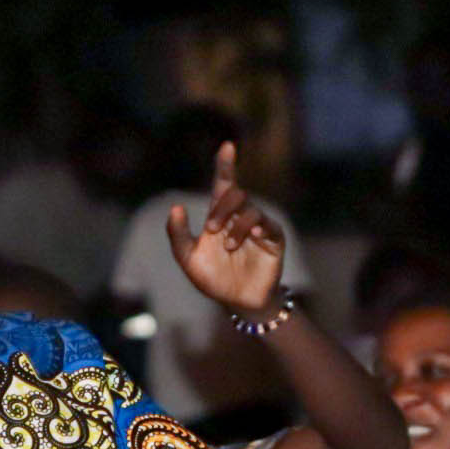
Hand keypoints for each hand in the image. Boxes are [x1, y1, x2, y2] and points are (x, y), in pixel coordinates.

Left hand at [166, 143, 284, 319]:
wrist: (238, 303)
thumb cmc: (213, 279)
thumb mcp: (188, 259)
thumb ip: (177, 235)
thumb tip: (176, 207)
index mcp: (220, 216)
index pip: (224, 183)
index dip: (226, 164)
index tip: (228, 146)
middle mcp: (240, 216)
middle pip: (235, 193)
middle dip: (222, 208)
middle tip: (212, 230)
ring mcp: (259, 226)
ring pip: (251, 209)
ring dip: (237, 226)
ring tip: (229, 246)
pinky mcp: (273, 238)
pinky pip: (268, 224)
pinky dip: (258, 226)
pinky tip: (252, 234)